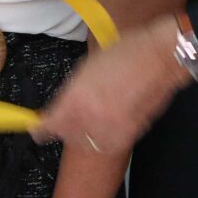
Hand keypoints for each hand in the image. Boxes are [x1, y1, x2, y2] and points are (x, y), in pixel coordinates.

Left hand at [32, 16, 187, 156]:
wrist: (160, 57)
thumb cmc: (123, 54)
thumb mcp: (85, 69)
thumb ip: (70, 93)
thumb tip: (60, 108)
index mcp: (76, 98)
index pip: (51, 125)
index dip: (41, 129)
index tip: (37, 130)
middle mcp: (92, 116)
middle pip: (68, 136)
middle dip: (64, 131)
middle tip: (66, 123)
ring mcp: (113, 126)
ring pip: (88, 143)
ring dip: (84, 136)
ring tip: (89, 123)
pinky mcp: (132, 132)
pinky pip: (110, 143)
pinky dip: (105, 137)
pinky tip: (107, 125)